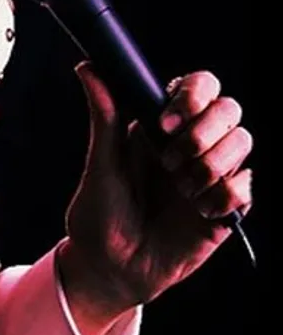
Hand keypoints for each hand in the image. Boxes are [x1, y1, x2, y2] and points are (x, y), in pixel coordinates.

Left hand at [62, 63, 253, 311]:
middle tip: (169, 160)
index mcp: (161, 124)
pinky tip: (197, 210)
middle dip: (204, 130)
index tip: (166, 121)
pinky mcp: (227, 206)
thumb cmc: (101, 211)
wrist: (114, 266)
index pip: (200, 86)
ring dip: (211, 164)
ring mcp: (211, 172)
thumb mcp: (101, 162)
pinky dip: (222, 197)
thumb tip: (88, 69)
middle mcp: (191, 142)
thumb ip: (105, 116)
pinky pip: (246, 186)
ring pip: (243, 141)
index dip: (193, 94)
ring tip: (180, 189)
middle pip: (229, 108)